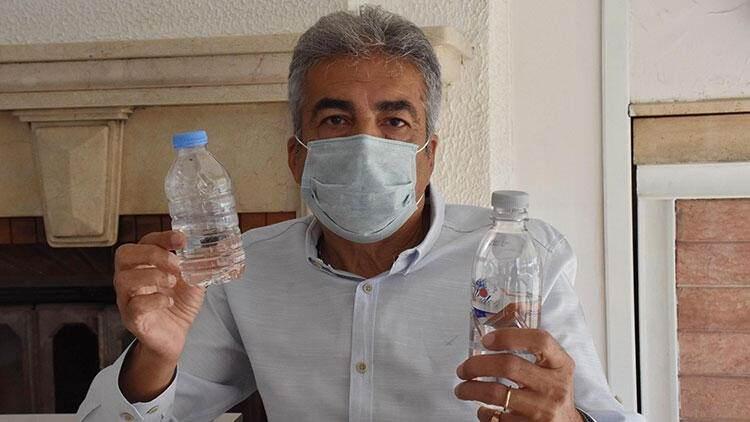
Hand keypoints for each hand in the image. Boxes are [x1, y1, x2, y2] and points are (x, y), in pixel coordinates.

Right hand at [114, 230, 204, 363]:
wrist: (176, 335)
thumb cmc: (179, 304)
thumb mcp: (194, 280)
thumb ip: (200, 264)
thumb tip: (217, 248)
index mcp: (144, 263)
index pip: (145, 241)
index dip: (162, 237)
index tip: (181, 240)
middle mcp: (130, 277)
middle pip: (125, 254)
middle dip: (152, 254)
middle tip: (176, 265)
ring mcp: (127, 298)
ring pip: (125, 279)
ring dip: (152, 276)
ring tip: (172, 282)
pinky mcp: (132, 318)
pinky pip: (134, 305)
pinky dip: (154, 300)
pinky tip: (168, 302)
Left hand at [454, 328, 582, 421]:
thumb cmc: (552, 390)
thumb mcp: (553, 365)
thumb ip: (532, 341)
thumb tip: (511, 306)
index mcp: (561, 364)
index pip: (540, 341)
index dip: (509, 336)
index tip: (486, 340)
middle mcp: (554, 387)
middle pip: (509, 366)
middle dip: (477, 365)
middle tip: (464, 369)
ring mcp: (543, 410)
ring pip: (497, 394)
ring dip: (471, 389)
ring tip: (462, 388)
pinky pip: (496, 418)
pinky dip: (483, 411)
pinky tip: (482, 407)